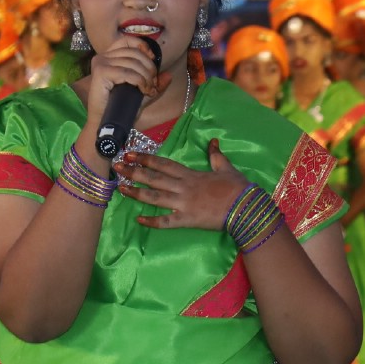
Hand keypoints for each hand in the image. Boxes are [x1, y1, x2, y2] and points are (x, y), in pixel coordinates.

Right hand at [82, 33, 164, 134]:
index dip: (142, 46)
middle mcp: (103, 56)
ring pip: (133, 63)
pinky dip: (140, 81)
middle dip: (149, 68)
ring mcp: (100, 63)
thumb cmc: (120, 107)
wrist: (105, 122)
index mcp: (109, 56)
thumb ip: (154, 83)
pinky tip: (143, 90)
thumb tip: (169, 75)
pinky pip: (127, 72)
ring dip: (146, 77)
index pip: (127, 40)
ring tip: (149, 90)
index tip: (152, 59)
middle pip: (134, 53)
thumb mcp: (141, 92)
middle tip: (153, 84)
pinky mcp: (100, 73)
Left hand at [120, 140, 248, 231]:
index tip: (131, 153)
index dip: (146, 158)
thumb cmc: (237, 188)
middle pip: (154, 178)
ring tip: (121, 189)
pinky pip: (166, 221)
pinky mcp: (187, 220)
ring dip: (136, 193)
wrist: (246, 208)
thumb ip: (216, 156)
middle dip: (134, 172)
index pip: (164, 164)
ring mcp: (184, 204)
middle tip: (117, 167)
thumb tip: (214, 142)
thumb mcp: (227, 168)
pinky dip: (152, 221)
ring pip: (155, 197)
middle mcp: (183, 187)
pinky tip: (139, 220)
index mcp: (191, 175)